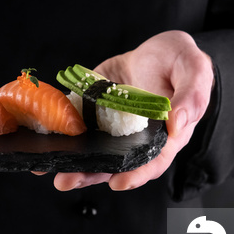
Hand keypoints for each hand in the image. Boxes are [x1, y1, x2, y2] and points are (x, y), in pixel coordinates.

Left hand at [51, 30, 213, 190]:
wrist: (154, 51)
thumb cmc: (180, 61)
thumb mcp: (194, 68)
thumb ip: (192, 95)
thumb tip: (178, 124)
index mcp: (165, 136)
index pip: (152, 161)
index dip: (136, 174)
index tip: (117, 182)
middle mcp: (136, 139)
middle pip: (114, 164)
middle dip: (90, 174)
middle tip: (64, 180)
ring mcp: (112, 129)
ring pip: (92, 152)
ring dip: (71, 162)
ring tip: (47, 168)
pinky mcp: (93, 114)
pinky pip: (76, 128)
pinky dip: (59, 136)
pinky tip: (40, 140)